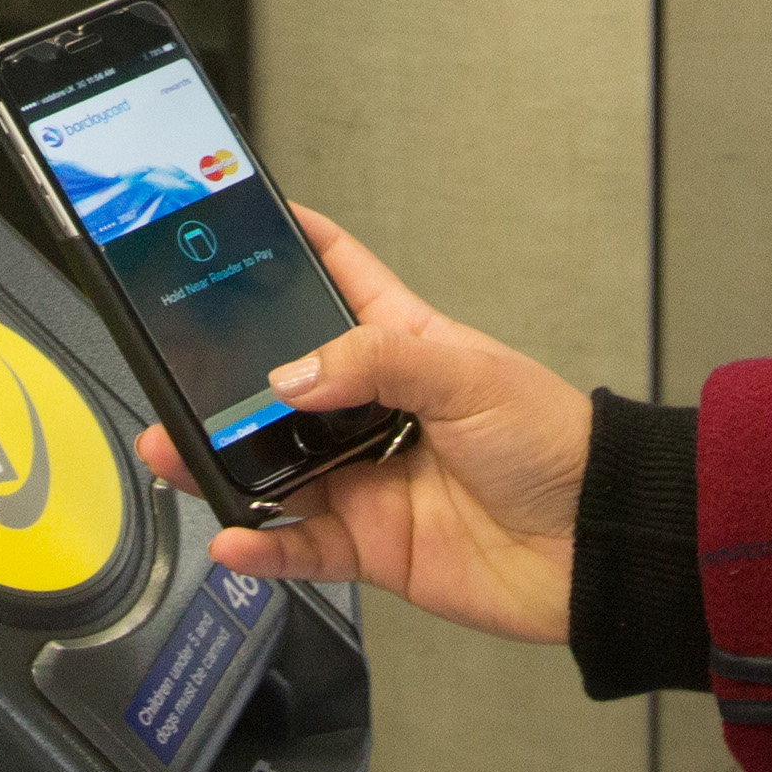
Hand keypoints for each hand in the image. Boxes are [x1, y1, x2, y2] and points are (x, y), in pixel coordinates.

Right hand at [132, 206, 589, 646]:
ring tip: (176, 458)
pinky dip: (262, 548)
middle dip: (224, 382)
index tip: (236, 223)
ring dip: (221, 467)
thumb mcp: (469, 374)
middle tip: (173, 375)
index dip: (290, 244)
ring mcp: (369, 478)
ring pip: (273, 470)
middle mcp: (377, 410)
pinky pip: (300, 547)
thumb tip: (291, 374)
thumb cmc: (557, 442)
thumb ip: (377, 363)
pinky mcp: (372, 545)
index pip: (337, 276)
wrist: (597, 543)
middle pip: (280, 388)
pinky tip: (235, 538)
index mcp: (405, 346)